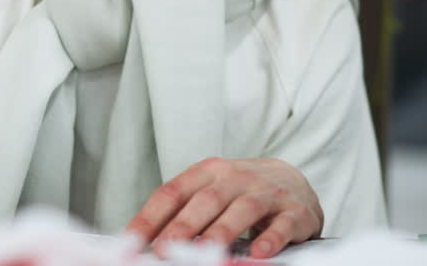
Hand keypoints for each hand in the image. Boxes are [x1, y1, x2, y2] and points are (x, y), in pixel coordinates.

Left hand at [126, 157, 322, 259]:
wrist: (293, 182)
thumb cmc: (240, 192)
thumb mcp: (210, 193)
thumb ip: (183, 213)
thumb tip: (146, 242)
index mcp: (207, 172)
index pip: (173, 192)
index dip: (151, 216)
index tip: (132, 241)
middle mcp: (235, 177)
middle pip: (206, 200)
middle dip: (184, 225)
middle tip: (166, 249)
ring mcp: (266, 193)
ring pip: (242, 210)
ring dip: (222, 232)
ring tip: (206, 252)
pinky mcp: (294, 211)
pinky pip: (282, 225)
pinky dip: (271, 239)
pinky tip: (259, 254)